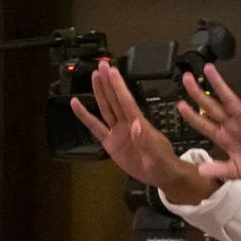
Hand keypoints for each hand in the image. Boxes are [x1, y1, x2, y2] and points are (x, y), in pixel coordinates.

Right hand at [70, 61, 211, 205]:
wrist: (160, 175)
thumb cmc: (163, 164)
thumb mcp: (157, 156)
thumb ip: (146, 141)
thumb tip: (135, 125)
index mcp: (139, 124)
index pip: (126, 101)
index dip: (118, 86)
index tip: (112, 71)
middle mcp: (126, 123)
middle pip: (115, 99)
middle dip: (108, 82)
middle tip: (102, 65)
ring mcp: (117, 131)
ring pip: (106, 108)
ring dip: (100, 92)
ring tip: (94, 76)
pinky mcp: (110, 142)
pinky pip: (95, 127)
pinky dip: (85, 116)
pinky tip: (77, 105)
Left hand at [180, 67, 240, 181]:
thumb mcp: (235, 171)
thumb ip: (218, 170)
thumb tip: (200, 171)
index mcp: (224, 137)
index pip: (204, 124)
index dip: (192, 116)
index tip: (179, 105)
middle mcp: (232, 125)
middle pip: (211, 107)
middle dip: (198, 94)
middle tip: (186, 78)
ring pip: (230, 100)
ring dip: (219, 85)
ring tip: (208, 70)